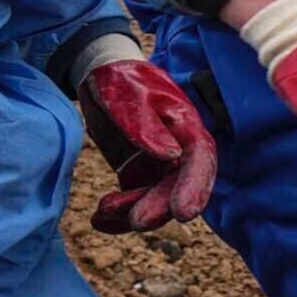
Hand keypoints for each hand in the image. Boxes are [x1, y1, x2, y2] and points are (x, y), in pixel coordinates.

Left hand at [79, 52, 219, 232]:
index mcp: (186, 130)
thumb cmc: (122, 80)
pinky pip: (133, 200)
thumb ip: (146, 125)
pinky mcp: (139, 173)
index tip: (183, 213)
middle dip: (159, 208)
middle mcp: (179, 153)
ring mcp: (159, 166)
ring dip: (133, 211)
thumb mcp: (130, 97)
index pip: (198, 162)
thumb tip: (169, 156)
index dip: (194, 189)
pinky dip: (117, 215)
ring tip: (103, 212)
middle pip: (176, 187)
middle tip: (136, 221)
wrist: (103, 76)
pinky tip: (98, 220)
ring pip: (154, 199)